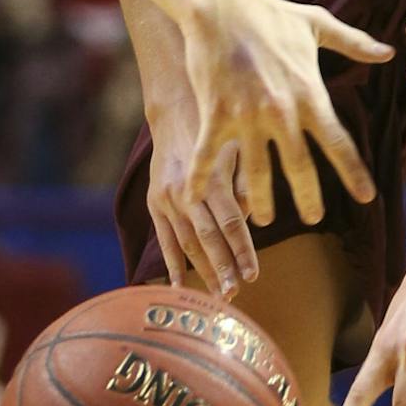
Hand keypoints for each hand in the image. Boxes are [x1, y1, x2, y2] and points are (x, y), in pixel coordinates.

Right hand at [144, 99, 256, 297]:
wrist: (176, 110)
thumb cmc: (217, 130)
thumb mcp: (237, 149)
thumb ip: (245, 185)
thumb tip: (251, 220)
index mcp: (212, 179)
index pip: (230, 224)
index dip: (242, 252)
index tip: (253, 275)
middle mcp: (187, 191)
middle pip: (207, 238)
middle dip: (222, 269)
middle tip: (234, 294)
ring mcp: (167, 198)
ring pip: (186, 242)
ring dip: (201, 270)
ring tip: (216, 295)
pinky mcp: (153, 201)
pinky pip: (163, 237)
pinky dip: (171, 262)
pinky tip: (178, 284)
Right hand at [163, 0, 389, 255]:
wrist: (221, 6)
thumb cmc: (271, 14)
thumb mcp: (317, 25)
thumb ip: (354, 43)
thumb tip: (388, 52)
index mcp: (310, 94)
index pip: (339, 142)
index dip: (354, 174)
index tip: (367, 198)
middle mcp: (282, 112)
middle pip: (300, 166)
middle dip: (308, 198)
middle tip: (314, 219)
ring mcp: (247, 116)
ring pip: (257, 171)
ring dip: (260, 200)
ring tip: (263, 220)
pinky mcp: (215, 114)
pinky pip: (208, 154)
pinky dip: (200, 178)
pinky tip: (194, 198)